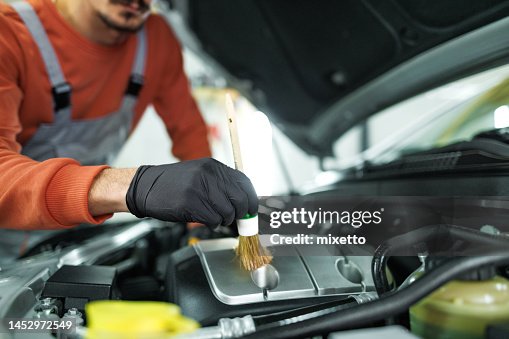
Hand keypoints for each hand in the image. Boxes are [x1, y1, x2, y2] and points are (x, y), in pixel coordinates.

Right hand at [125, 158, 257, 225]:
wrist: (145, 186)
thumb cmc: (173, 184)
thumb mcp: (200, 174)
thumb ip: (220, 184)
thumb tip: (243, 201)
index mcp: (213, 166)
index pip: (244, 182)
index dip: (251, 199)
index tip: (251, 209)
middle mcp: (209, 175)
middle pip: (240, 199)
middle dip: (241, 213)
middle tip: (235, 219)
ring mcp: (200, 188)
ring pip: (228, 212)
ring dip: (225, 220)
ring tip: (215, 218)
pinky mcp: (191, 203)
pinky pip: (214, 219)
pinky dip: (213, 224)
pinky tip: (206, 220)